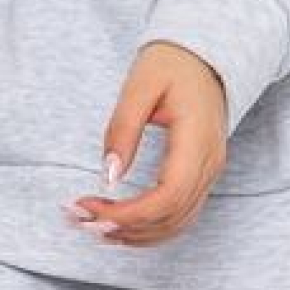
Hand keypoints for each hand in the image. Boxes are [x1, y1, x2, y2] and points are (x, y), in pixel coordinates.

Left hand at [65, 44, 227, 247]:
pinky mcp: (201, 176)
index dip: (128, 214)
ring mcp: (209, 173)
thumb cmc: (173, 63)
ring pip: (176, 224)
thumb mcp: (140, 85)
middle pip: (170, 218)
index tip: (91, 209)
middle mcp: (209, 164)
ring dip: (134, 234)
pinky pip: (179, 216)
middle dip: (123, 227)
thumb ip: (123, 129)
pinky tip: (119, 225)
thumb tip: (109, 175)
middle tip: (80, 219)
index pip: (167, 197)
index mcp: (197, 141)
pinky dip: (148, 228)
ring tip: (93, 226)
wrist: (205, 55)